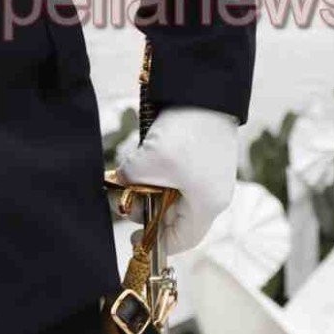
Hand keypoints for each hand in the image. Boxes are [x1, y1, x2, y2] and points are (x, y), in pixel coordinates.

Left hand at [116, 106, 238, 256]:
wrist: (206, 90)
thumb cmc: (186, 131)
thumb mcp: (149, 163)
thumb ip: (130, 182)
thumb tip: (119, 186)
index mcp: (208, 204)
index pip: (182, 239)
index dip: (156, 243)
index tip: (134, 237)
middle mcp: (214, 193)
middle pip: (175, 216)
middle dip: (147, 208)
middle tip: (124, 195)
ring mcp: (210, 174)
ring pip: (173, 194)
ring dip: (150, 187)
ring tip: (132, 173)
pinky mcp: (203, 157)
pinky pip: (177, 175)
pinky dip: (159, 172)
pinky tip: (145, 160)